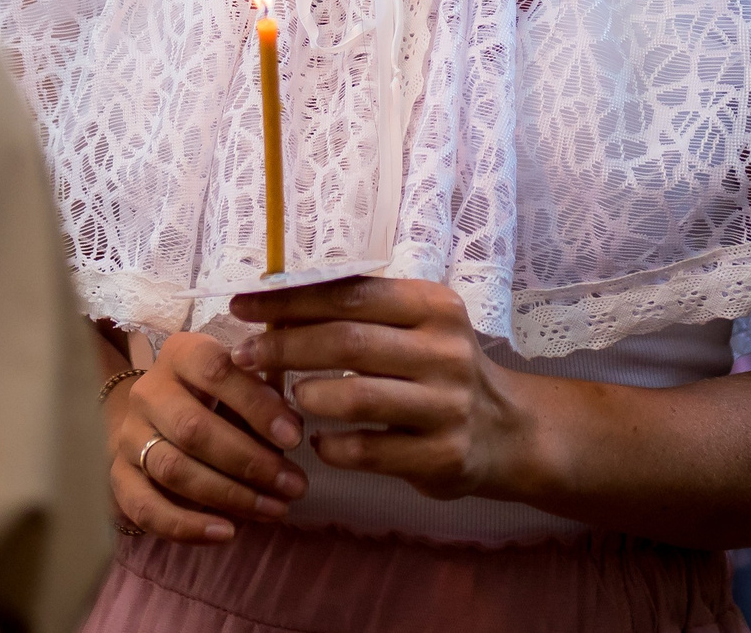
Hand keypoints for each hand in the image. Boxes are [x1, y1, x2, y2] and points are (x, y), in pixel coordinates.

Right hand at [104, 331, 308, 543]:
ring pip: (173, 470)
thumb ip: (264, 400)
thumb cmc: (216, 399)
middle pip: (192, 428)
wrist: (157, 418)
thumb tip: (290, 432)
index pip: (214, 371)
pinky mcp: (119, 476)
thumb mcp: (240, 385)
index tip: (294, 438)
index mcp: (181, 355)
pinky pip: (145, 508)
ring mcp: (129, 435)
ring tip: (275, 509)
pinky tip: (226, 533)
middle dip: (249, 461)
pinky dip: (187, 526)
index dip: (256, 405)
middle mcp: (147, 392)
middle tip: (294, 485)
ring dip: (230, 496)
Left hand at [230, 277, 547, 502]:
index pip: (350, 295)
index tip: (242, 306)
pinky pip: (370, 451)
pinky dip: (333, 446)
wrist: (508, 431)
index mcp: (433, 306)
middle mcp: (445, 350)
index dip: (290, 300)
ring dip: (308, 396)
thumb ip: (359, 315)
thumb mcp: (415, 327)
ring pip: (358, 396)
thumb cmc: (439, 369)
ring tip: (288, 397)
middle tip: (245, 355)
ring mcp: (448, 405)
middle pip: (348, 342)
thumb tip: (272, 307)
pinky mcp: (444, 455)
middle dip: (285, 347)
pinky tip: (318, 442)